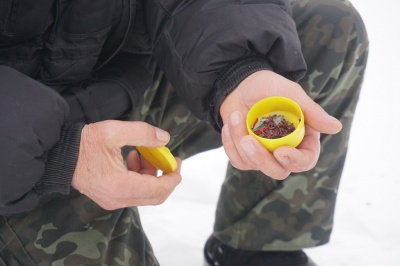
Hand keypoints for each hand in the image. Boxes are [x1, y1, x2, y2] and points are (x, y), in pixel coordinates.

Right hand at [71, 120, 181, 209]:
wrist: (59, 156)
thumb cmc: (83, 144)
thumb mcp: (114, 131)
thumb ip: (143, 133)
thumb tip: (164, 139)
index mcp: (120, 186)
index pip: (158, 189)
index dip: (173, 176)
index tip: (177, 161)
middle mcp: (118, 198)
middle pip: (155, 196)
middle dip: (165, 176)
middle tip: (168, 158)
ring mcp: (113, 200)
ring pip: (145, 193)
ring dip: (151, 174)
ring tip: (144, 153)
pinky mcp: (109, 197)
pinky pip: (133, 192)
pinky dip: (139, 176)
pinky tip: (133, 158)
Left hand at [220, 70, 341, 179]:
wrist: (240, 83)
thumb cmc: (269, 86)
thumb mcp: (290, 94)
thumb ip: (311, 111)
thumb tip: (336, 127)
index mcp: (302, 137)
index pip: (305, 160)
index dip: (295, 161)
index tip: (281, 151)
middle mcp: (284, 149)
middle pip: (278, 171)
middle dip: (261, 158)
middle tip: (247, 139)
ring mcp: (263, 153)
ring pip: (254, 165)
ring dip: (240, 143)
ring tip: (235, 116)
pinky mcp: (245, 153)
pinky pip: (238, 160)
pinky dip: (230, 144)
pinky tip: (230, 125)